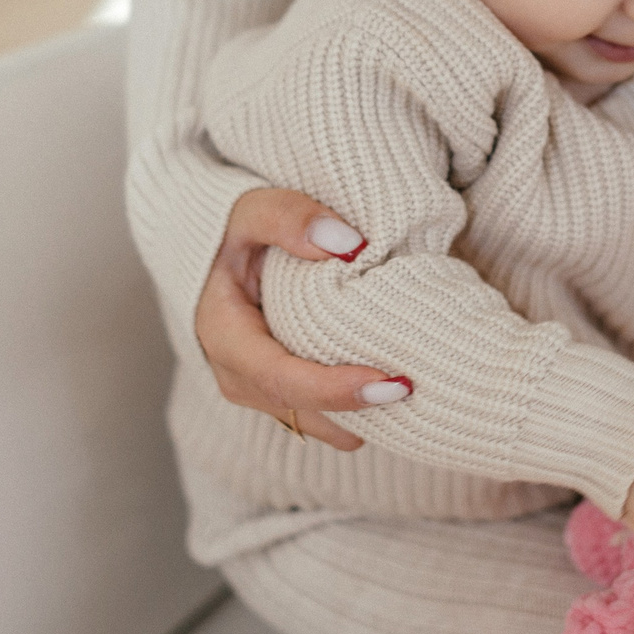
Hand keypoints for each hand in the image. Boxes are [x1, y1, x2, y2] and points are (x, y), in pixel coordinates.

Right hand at [193, 189, 410, 449]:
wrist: (213, 254)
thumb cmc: (231, 231)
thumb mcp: (248, 210)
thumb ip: (289, 217)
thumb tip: (350, 245)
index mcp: (224, 336)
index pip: (280, 379)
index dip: (335, 390)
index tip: (392, 383)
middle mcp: (237, 376)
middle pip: (303, 411)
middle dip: (360, 412)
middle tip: (419, 390)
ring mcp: (258, 391)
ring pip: (316, 423)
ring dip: (361, 417)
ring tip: (413, 392)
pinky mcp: (280, 393)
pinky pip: (321, 416)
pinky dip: (355, 409)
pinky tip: (390, 383)